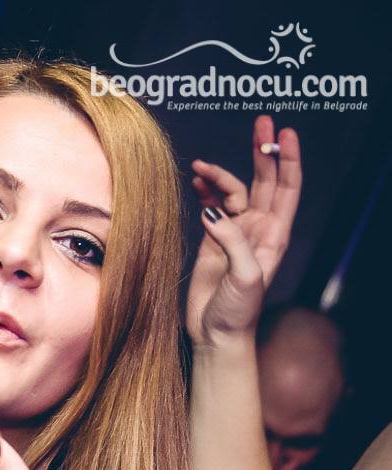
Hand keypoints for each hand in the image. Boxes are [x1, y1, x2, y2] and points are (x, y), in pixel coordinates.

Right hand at [186, 115, 301, 348]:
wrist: (216, 334)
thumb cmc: (238, 311)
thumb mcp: (244, 275)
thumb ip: (232, 241)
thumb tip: (211, 212)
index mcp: (275, 234)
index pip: (287, 187)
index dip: (287, 159)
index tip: (284, 133)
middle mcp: (258, 228)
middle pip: (263, 180)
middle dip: (262, 150)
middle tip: (260, 122)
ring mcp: (235, 232)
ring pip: (231, 192)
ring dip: (220, 175)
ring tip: (200, 167)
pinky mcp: (212, 241)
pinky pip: (210, 207)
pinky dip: (204, 192)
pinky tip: (195, 182)